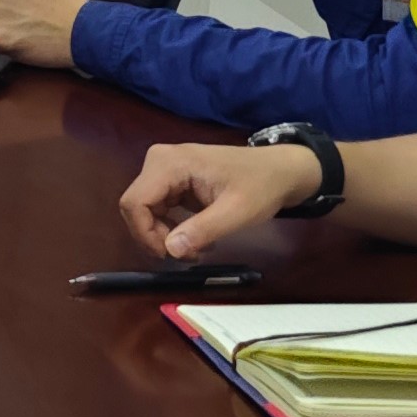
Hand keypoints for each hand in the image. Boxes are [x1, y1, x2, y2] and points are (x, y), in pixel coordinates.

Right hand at [118, 142, 323, 258]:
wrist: (281, 171)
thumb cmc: (261, 187)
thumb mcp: (236, 213)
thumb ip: (202, 230)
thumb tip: (170, 250)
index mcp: (170, 163)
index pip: (134, 202)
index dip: (144, 234)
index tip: (170, 255)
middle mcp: (159, 161)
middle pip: (137, 207)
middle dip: (155, 237)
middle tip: (187, 255)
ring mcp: (165, 167)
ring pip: (145, 209)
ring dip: (164, 234)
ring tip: (195, 249)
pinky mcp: (172, 177)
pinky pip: (157, 206)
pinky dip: (170, 226)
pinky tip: (195, 236)